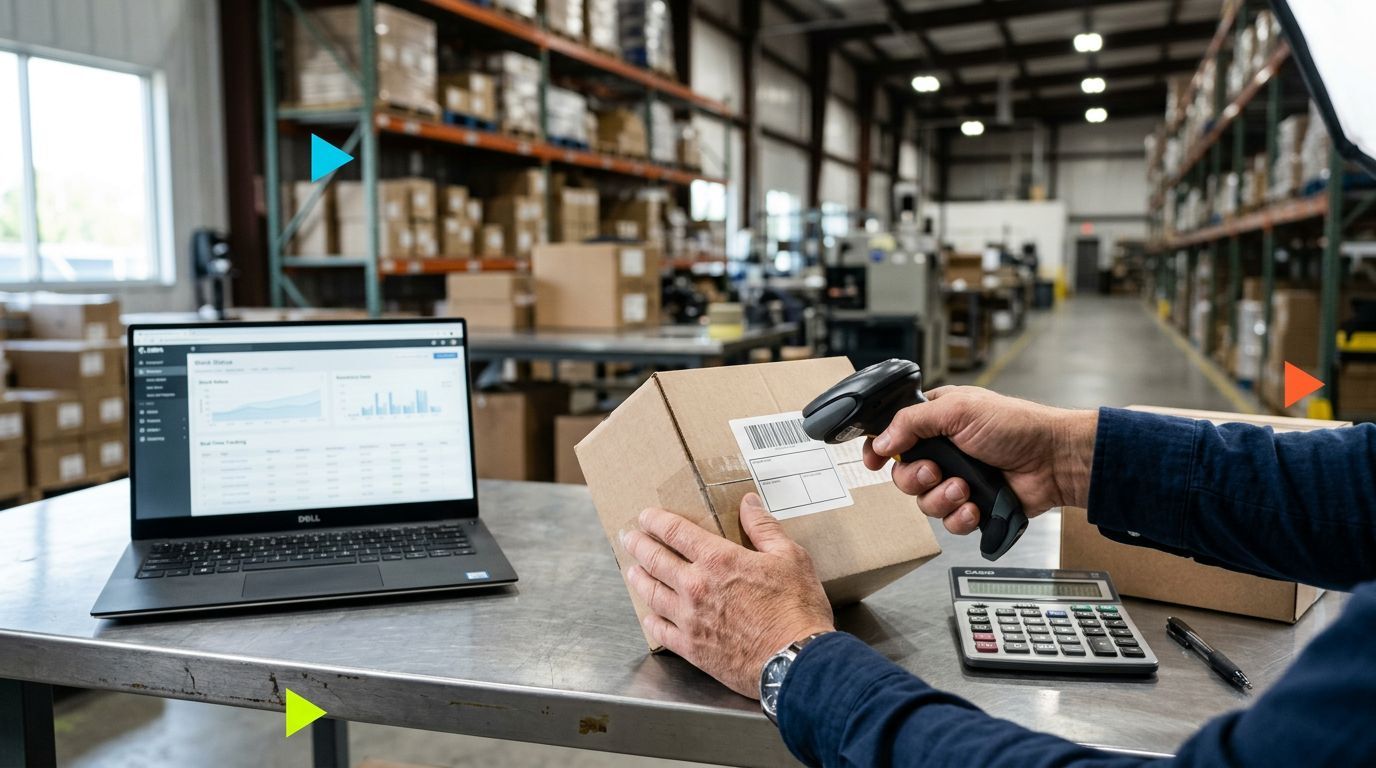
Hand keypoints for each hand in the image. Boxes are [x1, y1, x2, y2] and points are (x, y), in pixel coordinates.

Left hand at [620, 493, 834, 698]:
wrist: (795, 661)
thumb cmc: (797, 609)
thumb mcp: (790, 557)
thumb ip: (764, 528)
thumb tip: (748, 503)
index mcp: (718, 560)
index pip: (675, 532)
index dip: (656, 521)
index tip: (646, 516)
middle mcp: (696, 586)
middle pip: (655, 559)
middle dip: (638, 545)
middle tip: (628, 538)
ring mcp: (690, 619)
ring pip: (652, 593)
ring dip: (639, 578)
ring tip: (632, 571)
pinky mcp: (691, 648)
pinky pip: (660, 631)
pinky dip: (651, 620)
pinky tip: (648, 616)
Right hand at [862, 386, 1096, 535]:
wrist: (1053, 461)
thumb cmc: (1016, 425)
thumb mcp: (959, 409)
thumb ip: (913, 422)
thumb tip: (881, 441)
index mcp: (937, 421)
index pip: (894, 436)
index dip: (879, 450)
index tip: (873, 461)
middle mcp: (944, 452)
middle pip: (903, 474)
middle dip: (916, 477)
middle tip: (936, 472)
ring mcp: (957, 480)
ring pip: (924, 502)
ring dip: (942, 498)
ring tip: (966, 488)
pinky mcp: (972, 506)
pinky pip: (949, 522)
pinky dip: (961, 516)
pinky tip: (977, 505)